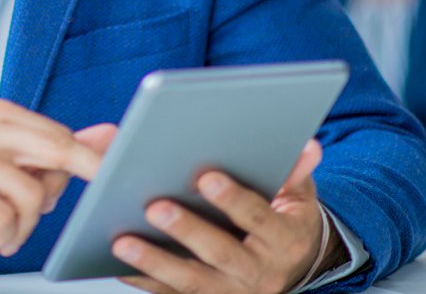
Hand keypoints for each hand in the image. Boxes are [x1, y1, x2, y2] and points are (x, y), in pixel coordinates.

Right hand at [0, 100, 116, 266]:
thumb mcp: (16, 174)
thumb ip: (61, 154)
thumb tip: (110, 135)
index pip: (61, 136)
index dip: (89, 164)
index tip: (113, 178)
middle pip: (54, 152)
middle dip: (65, 188)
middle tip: (54, 210)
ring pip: (31, 195)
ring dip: (25, 227)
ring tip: (8, 232)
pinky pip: (3, 218)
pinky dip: (4, 237)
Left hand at [113, 139, 336, 293]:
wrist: (291, 267)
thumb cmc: (283, 218)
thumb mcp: (298, 195)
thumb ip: (295, 171)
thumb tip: (308, 146)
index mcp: (284, 239)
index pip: (259, 217)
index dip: (233, 199)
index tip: (206, 177)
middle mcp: (259, 272)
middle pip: (221, 253)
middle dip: (187, 230)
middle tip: (154, 206)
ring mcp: (232, 292)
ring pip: (192, 281)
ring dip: (156, 262)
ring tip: (122, 241)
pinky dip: (144, 281)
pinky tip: (117, 264)